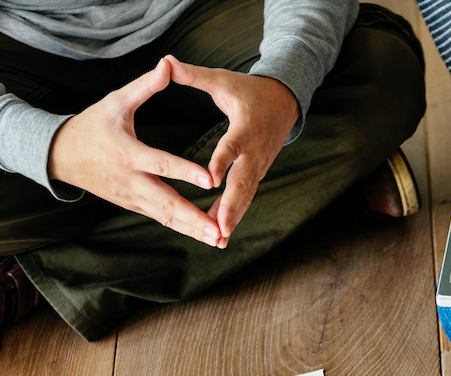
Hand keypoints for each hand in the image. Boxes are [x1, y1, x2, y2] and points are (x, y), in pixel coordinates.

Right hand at [48, 57, 219, 245]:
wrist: (60, 155)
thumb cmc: (91, 125)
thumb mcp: (115, 102)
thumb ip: (145, 86)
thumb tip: (168, 63)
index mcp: (129, 154)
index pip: (162, 164)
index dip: (186, 172)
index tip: (210, 180)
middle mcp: (132, 181)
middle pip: (167, 204)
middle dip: (194, 218)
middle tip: (219, 230)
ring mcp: (132, 197)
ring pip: (167, 217)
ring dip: (192, 230)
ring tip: (219, 239)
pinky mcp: (133, 205)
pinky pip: (162, 219)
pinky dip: (182, 228)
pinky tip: (204, 235)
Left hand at [167, 56, 298, 244]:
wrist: (284, 103)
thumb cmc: (247, 90)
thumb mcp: (222, 80)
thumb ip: (193, 75)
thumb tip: (166, 61)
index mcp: (245, 127)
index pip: (232, 146)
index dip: (222, 162)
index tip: (211, 179)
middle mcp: (254, 151)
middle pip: (243, 182)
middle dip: (231, 206)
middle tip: (220, 227)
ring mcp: (258, 166)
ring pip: (245, 195)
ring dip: (233, 217)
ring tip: (219, 239)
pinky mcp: (257, 174)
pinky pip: (245, 197)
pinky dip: (234, 215)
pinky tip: (220, 234)